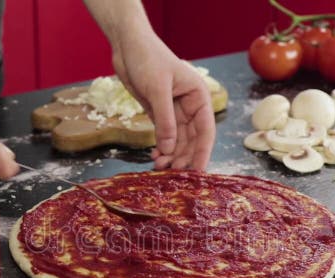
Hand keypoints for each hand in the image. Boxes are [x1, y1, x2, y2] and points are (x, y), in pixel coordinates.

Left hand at [111, 35, 215, 169]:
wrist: (128, 47)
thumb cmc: (148, 59)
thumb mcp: (158, 89)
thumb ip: (165, 120)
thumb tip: (169, 149)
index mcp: (199, 97)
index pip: (205, 130)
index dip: (202, 152)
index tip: (198, 171)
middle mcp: (191, 106)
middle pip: (192, 139)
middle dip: (183, 156)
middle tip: (172, 174)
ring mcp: (175, 111)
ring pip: (178, 140)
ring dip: (171, 155)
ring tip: (159, 167)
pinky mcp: (160, 113)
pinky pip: (165, 135)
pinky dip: (161, 147)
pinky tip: (155, 156)